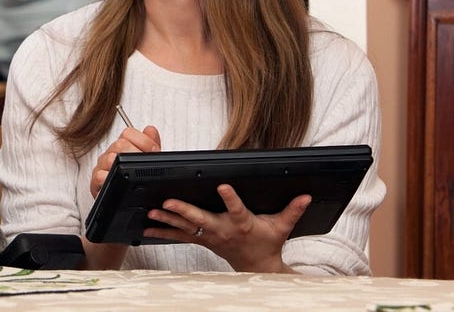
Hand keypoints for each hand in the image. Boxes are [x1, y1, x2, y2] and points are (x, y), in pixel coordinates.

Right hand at [89, 124, 161, 197]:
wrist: (121, 204)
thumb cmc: (133, 182)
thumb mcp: (146, 163)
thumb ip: (151, 146)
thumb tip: (150, 129)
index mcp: (122, 147)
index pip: (128, 133)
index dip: (144, 141)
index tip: (154, 151)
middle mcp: (110, 155)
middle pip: (120, 144)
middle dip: (136, 153)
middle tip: (144, 164)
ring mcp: (102, 168)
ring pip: (110, 158)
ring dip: (123, 166)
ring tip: (133, 172)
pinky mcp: (96, 183)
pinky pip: (100, 176)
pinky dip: (109, 178)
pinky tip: (118, 181)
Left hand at [143, 183, 310, 272]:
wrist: (256, 267)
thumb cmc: (267, 243)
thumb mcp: (281, 227)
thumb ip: (292, 210)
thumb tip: (306, 195)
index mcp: (242, 223)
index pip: (236, 208)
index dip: (230, 198)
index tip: (222, 186)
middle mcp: (222, 230)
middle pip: (201, 219)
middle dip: (184, 210)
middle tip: (168, 202)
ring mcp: (209, 236)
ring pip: (185, 227)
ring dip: (167, 220)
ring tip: (152, 212)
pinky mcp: (201, 240)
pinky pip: (179, 236)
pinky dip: (163, 231)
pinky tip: (148, 227)